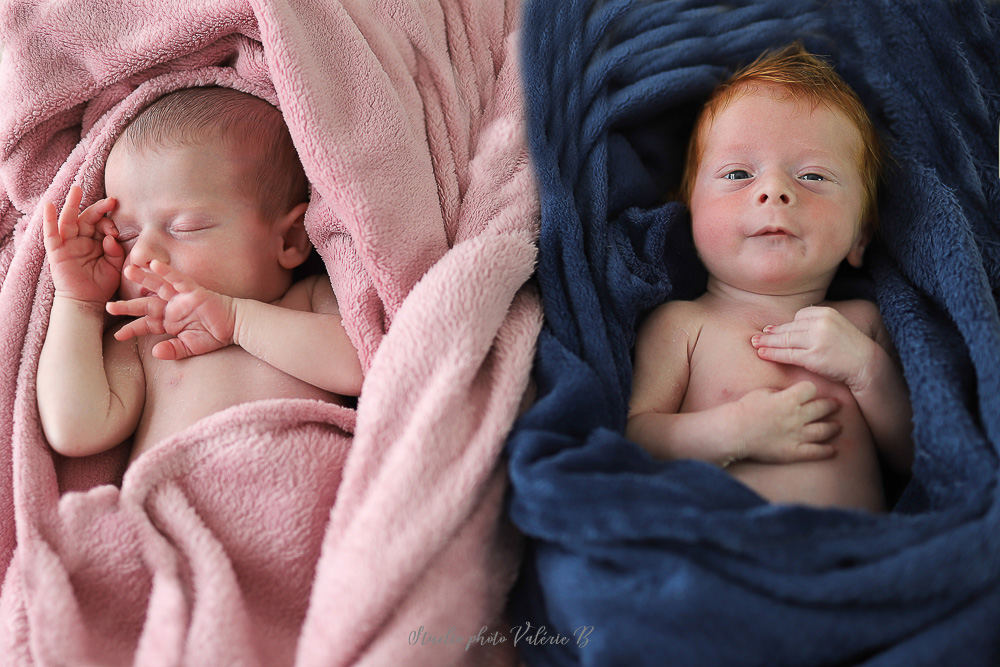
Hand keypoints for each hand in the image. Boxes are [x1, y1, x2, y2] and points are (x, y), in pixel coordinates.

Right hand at [42, 185, 120, 304]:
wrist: (87, 301)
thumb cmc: (102, 283)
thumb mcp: (115, 266)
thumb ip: (116, 251)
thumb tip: (111, 238)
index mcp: (97, 241)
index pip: (102, 225)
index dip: (109, 224)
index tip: (116, 231)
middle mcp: (82, 239)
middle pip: (87, 218)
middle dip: (98, 208)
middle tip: (111, 200)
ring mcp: (68, 243)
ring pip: (69, 220)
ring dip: (72, 204)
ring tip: (76, 189)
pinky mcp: (56, 251)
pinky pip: (51, 234)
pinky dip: (49, 220)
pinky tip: (50, 206)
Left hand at [106, 259, 236, 359]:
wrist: (235, 327)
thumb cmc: (214, 336)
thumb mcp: (190, 348)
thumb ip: (173, 350)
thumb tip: (156, 353)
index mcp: (169, 321)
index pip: (145, 324)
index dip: (132, 328)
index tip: (117, 335)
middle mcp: (171, 307)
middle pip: (145, 303)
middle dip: (127, 305)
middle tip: (108, 306)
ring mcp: (181, 297)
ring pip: (158, 285)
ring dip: (143, 278)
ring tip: (128, 271)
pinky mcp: (193, 290)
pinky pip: (178, 279)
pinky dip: (167, 272)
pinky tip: (154, 265)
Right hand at [730, 381, 839, 463]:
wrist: (734, 431)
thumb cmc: (745, 409)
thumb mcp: (763, 392)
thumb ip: (782, 392)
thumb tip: (793, 393)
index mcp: (788, 399)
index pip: (810, 389)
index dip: (811, 389)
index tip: (811, 391)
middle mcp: (797, 416)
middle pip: (822, 408)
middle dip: (832, 405)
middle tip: (837, 405)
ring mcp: (797, 435)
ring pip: (824, 430)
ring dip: (833, 427)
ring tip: (838, 426)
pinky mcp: (793, 451)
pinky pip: (816, 452)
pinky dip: (827, 451)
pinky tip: (833, 450)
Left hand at [751, 306, 877, 389]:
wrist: (867, 364)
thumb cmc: (848, 347)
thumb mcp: (835, 326)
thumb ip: (815, 323)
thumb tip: (788, 325)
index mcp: (826, 312)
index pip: (798, 316)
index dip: (787, 325)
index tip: (773, 330)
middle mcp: (820, 323)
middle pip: (789, 327)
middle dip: (771, 334)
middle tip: (756, 337)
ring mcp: (816, 340)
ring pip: (785, 340)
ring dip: (767, 343)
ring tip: (754, 344)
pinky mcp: (813, 356)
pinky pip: (787, 354)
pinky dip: (772, 354)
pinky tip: (762, 353)